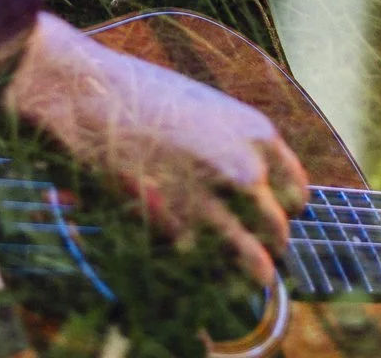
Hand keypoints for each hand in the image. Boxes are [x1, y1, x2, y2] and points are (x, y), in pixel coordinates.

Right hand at [2, 14, 307, 287]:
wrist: (84, 96)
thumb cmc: (134, 96)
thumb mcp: (202, 108)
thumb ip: (232, 146)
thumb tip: (243, 185)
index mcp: (257, 135)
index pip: (296, 195)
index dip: (275, 209)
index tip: (255, 217)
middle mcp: (246, 173)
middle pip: (278, 235)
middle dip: (257, 244)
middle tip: (230, 246)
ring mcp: (216, 208)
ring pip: (258, 269)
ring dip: (238, 275)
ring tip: (214, 270)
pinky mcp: (179, 239)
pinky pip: (210, 281)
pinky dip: (202, 284)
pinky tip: (180, 267)